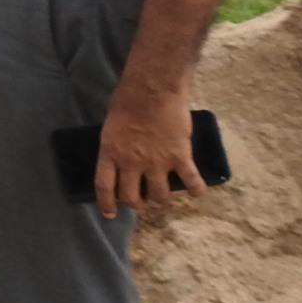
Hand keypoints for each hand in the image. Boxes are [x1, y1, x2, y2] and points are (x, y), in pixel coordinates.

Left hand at [95, 88, 204, 217]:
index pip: (104, 186)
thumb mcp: (111, 123)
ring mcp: (157, 162)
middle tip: (141, 201)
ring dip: (162, 199)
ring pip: (160, 196)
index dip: (106, 203)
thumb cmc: (128, 98)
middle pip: (131, 197)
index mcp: (110, 152)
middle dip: (136, 203)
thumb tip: (119, 151)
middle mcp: (132, 163)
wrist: (154, 88)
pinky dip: (196, 189)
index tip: (109, 214)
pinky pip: (191, 182)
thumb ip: (115, 142)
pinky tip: (197, 190)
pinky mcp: (180, 157)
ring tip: (164, 195)